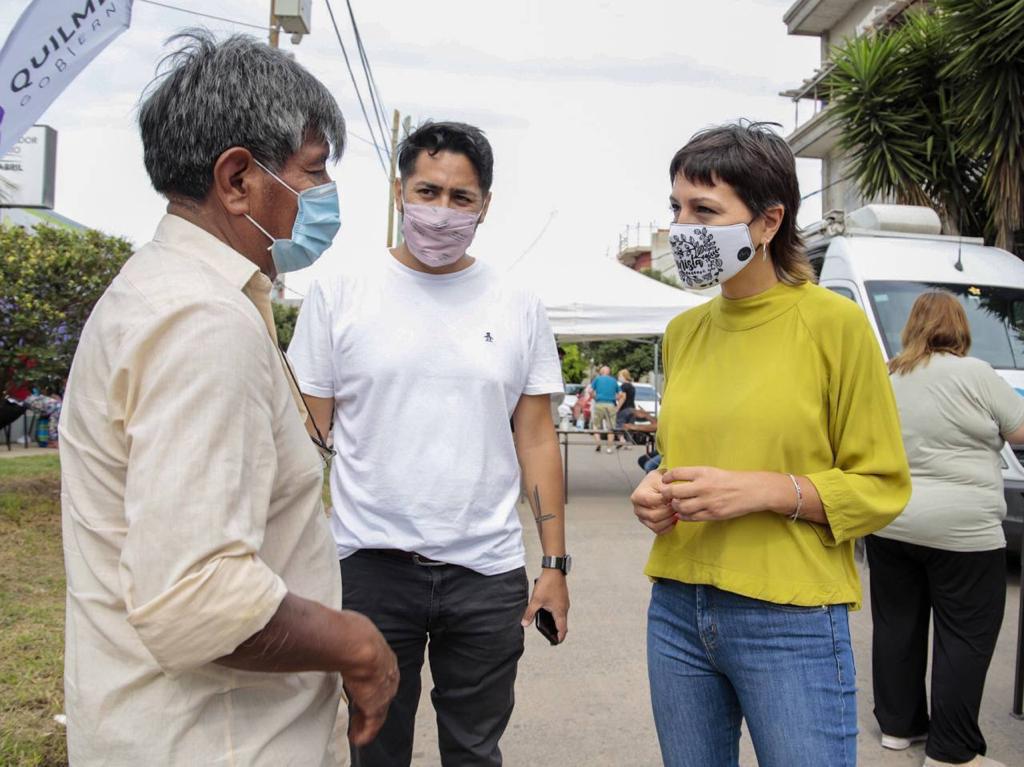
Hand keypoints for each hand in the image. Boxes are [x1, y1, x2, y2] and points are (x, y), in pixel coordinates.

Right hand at [337, 611, 398, 746]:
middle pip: (381, 694)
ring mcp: (384, 691)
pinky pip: (371, 725)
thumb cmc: (352, 633)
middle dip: (369, 703)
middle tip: (358, 714)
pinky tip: (356, 738)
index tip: (362, 688)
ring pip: (376, 711)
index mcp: (384, 656)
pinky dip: (364, 732)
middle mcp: (389, 675)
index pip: (380, 674)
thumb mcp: (352, 630)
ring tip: (355, 730)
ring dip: (364, 721)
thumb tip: (333, 629)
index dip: (370, 683)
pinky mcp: (375, 706)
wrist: (358, 644)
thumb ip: (346, 635)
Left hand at [521, 568, 569, 642]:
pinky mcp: (563, 597)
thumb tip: (524, 624)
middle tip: (552, 637)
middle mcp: (564, 608)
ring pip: (562, 616)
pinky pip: (561, 609)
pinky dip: (557, 614)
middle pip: (563, 624)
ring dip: (557, 622)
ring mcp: (565, 602)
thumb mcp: (536, 600)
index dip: (559, 638)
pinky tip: (549, 612)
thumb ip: (530, 613)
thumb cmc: (547, 584)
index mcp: (560, 612)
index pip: (562, 629)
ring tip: (550, 626)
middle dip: (558, 631)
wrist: (554, 569)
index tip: (555, 643)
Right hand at [631, 469, 675, 534]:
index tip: (674, 496)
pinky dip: (669, 527)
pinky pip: (659, 531)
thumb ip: (666, 487)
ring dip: (669, 520)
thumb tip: (674, 496)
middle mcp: (637, 509)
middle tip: (679, 506)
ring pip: (656, 525)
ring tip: (677, 512)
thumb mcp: (660, 478)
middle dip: (669, 512)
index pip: (650, 501)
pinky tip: (674, 518)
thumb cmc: (657, 481)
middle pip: (653, 516)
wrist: (654, 485)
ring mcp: (642, 518)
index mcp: (637, 496)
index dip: (664, 500)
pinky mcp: (649, 524)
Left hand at [660, 466, 763, 522]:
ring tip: (675, 504)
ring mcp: (708, 502)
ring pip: (681, 507)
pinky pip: (692, 517)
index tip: (664, 480)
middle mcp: (703, 487)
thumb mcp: (712, 471)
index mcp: (703, 473)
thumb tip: (676, 480)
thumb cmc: (731, 479)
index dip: (667, 477)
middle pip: (674, 492)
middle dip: (666, 494)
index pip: (677, 473)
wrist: (752, 490)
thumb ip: (695, 476)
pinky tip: (683, 514)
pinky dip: (684, 516)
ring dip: (675, 506)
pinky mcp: (713, 514)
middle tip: (665, 495)